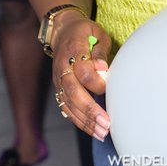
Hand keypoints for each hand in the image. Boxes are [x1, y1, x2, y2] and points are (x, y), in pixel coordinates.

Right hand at [51, 12, 111, 140]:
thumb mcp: (97, 33)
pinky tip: (92, 130)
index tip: (108, 87)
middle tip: (106, 124)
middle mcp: (62, 67)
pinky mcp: (59, 89)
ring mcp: (58, 80)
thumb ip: (100, 51)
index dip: (95, 81)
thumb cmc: (84, 33)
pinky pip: (66, 108)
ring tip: (101, 132)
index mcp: (74, 50)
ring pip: (68, 104)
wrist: (62, 32)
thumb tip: (102, 69)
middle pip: (73, 92)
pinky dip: (78, 121)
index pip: (82, 70)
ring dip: (85, 121)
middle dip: (90, 110)